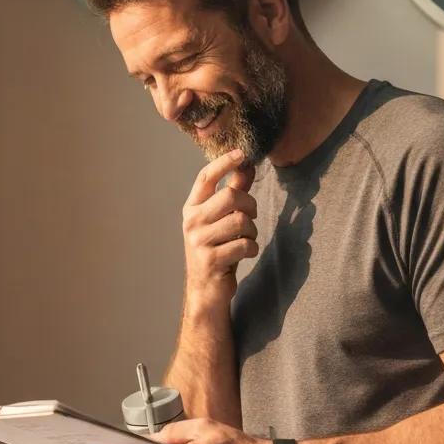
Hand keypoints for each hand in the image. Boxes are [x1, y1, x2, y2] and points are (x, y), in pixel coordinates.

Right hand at [183, 149, 257, 308]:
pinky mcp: (210, 260)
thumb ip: (233, 192)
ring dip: (252, 230)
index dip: (224, 162)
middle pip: (230, 196)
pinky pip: (244, 244)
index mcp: (191, 208)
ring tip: (246, 238)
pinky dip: (251, 248)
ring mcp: (198, 242)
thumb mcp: (221, 220)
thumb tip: (246, 165)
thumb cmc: (216, 250)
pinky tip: (245, 253)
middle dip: (250, 204)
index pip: (206, 178)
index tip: (241, 153)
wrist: (206, 290)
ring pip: (240, 220)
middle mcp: (191, 222)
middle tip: (251, 216)